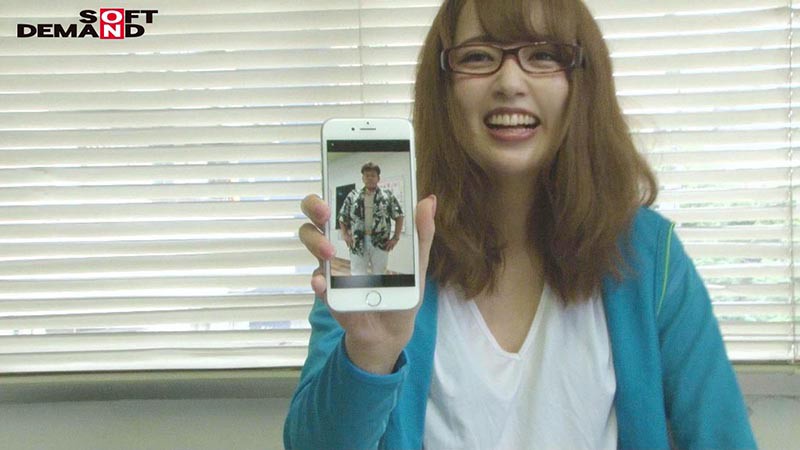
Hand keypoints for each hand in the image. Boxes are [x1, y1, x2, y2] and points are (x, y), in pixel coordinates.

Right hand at [299, 193, 436, 373]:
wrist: (393, 329)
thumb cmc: (401, 290)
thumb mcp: (418, 261)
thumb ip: (422, 232)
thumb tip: (428, 200)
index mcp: (359, 231)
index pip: (339, 201)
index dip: (332, 187)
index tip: (335, 180)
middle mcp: (339, 243)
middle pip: (314, 216)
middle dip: (314, 207)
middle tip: (325, 212)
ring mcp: (331, 266)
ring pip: (310, 242)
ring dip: (315, 242)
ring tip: (329, 252)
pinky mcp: (329, 292)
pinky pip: (316, 282)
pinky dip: (317, 282)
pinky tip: (322, 283)